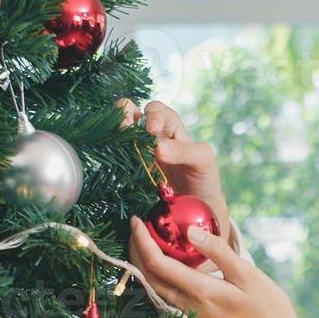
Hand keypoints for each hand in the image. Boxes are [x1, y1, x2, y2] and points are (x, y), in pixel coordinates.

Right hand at [115, 98, 229, 227]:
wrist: (198, 206)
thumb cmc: (204, 178)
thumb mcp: (202, 161)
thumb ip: (183, 151)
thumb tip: (157, 148)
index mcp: (172, 129)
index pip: (159, 111)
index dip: (153, 115)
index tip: (152, 129)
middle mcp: (154, 138)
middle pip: (135, 114)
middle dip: (128, 114)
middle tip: (126, 127)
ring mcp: (141, 153)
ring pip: (123, 132)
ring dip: (118, 130)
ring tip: (118, 136)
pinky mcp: (133, 171)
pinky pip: (120, 156)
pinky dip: (114, 151)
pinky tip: (116, 155)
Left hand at [126, 216, 314, 317]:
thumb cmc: (269, 311)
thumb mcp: (249, 275)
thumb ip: (218, 251)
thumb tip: (189, 231)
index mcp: (200, 292)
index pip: (157, 264)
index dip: (141, 240)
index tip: (136, 220)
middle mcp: (187, 308)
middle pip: (146, 278)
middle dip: (135, 251)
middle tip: (136, 228)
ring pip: (152, 290)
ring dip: (142, 266)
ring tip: (144, 243)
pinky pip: (164, 300)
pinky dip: (155, 280)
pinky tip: (162, 268)